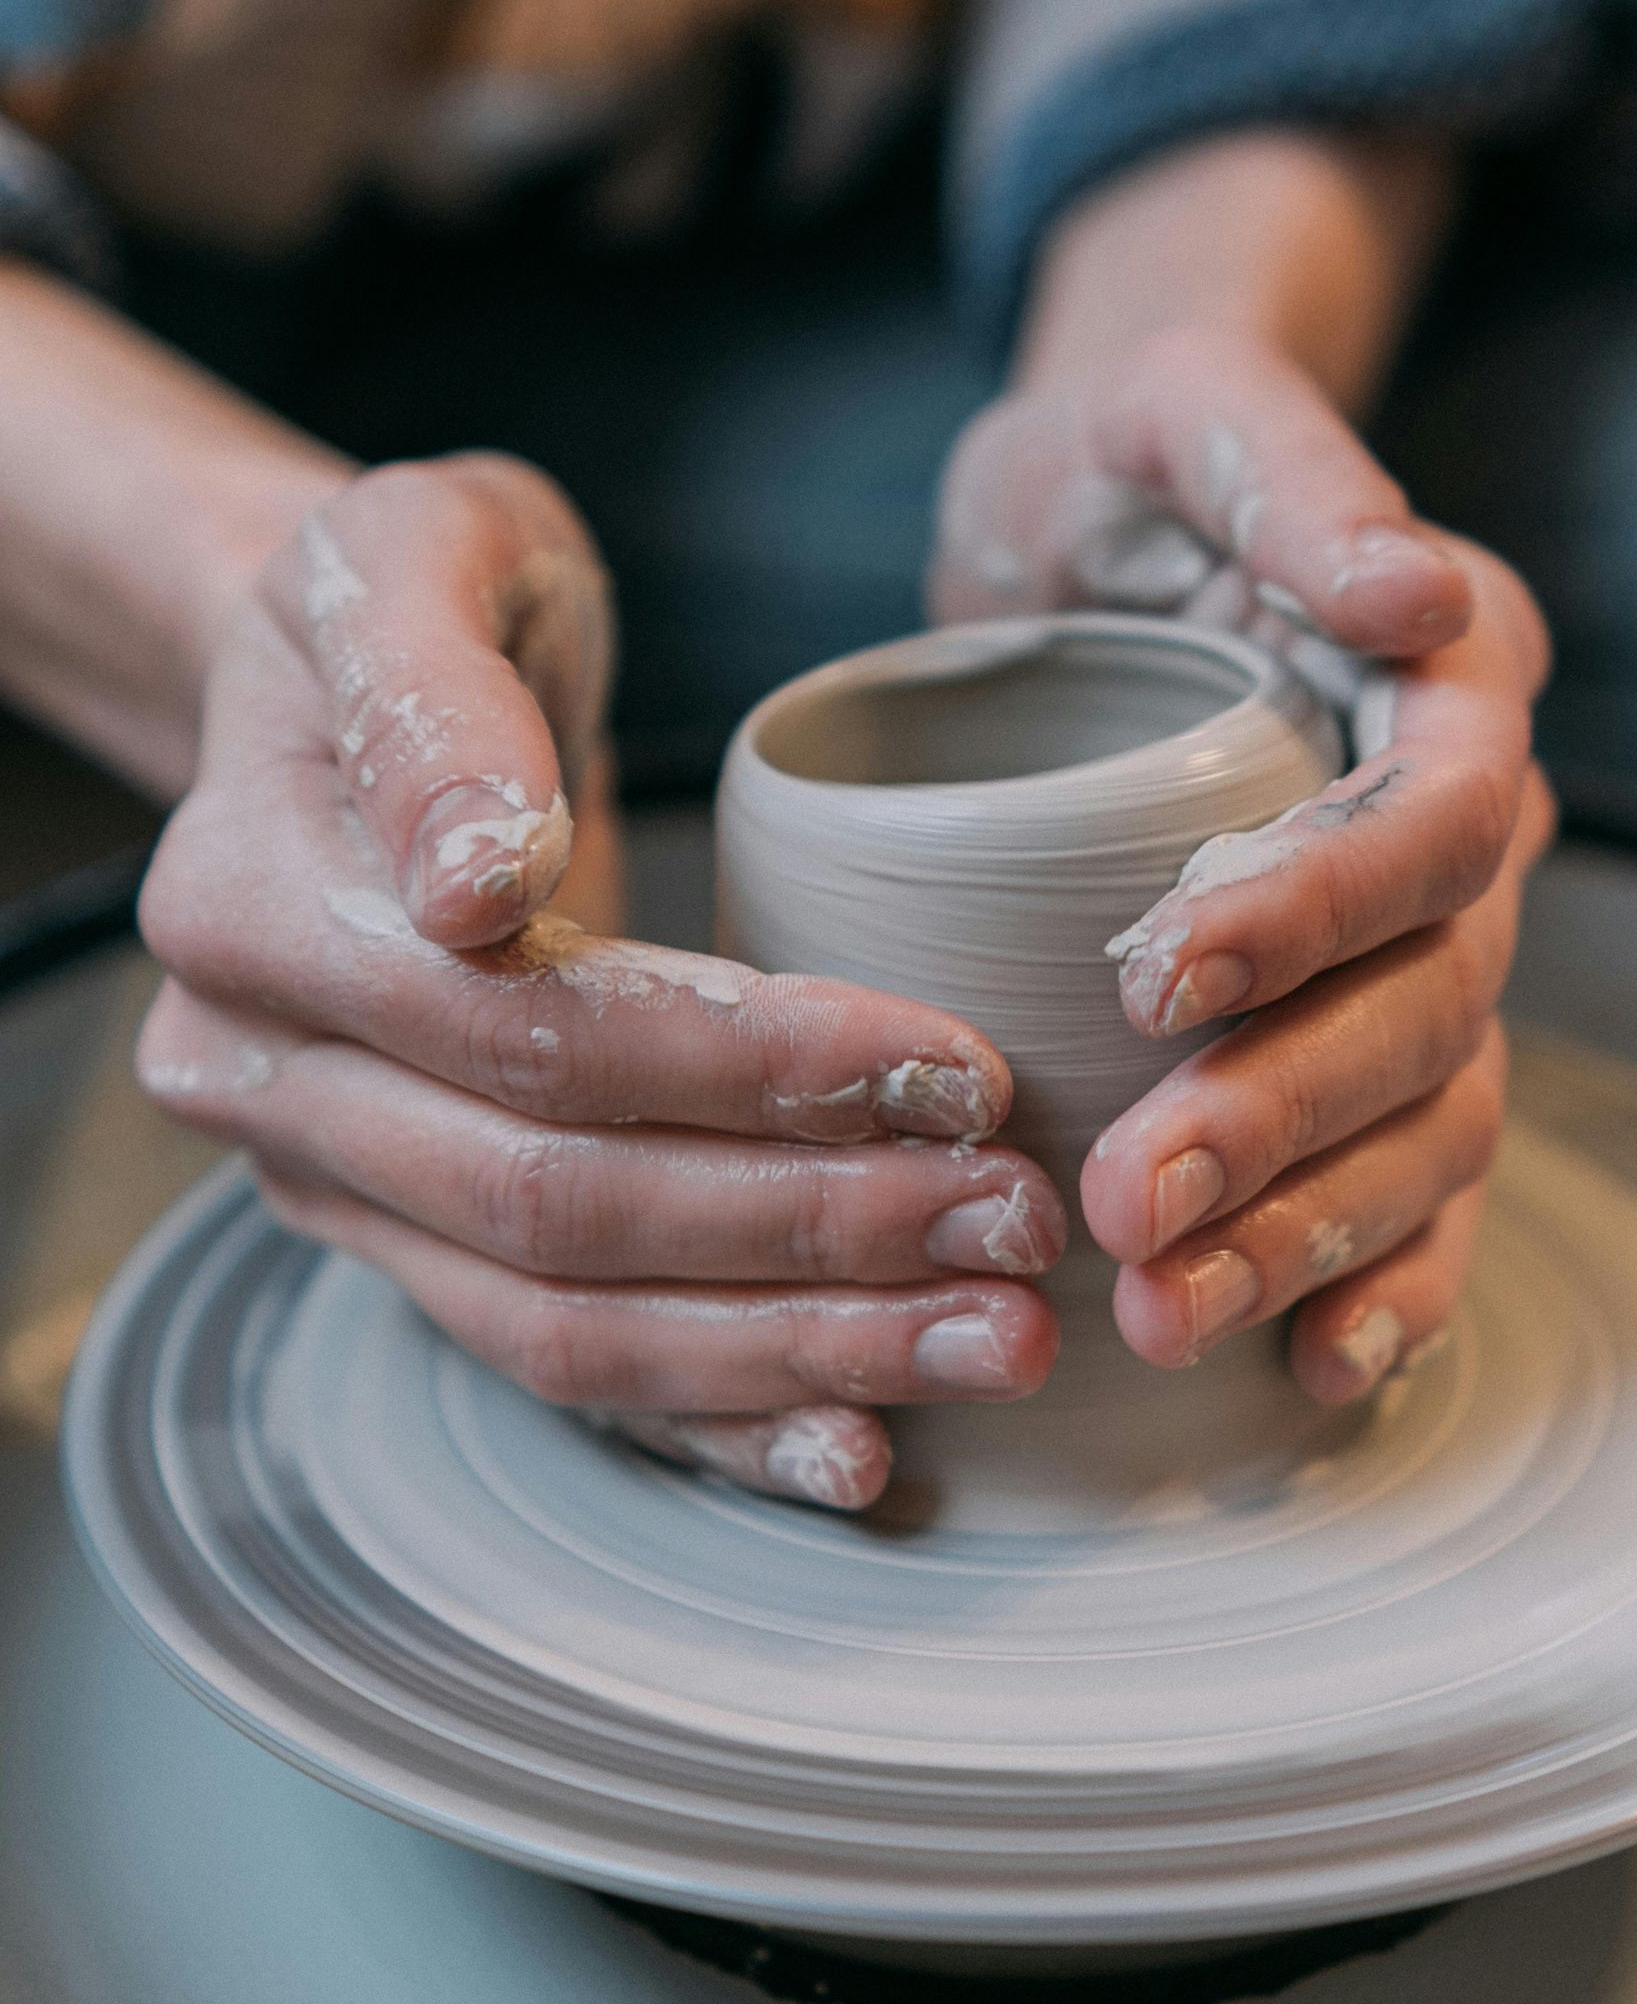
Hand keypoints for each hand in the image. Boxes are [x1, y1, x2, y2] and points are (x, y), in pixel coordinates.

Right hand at [138, 455, 1062, 1510]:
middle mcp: (263, 1076)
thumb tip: (474, 882)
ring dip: (795, 1347)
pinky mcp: (407, 1240)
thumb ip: (435, 701)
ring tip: (996, 1336)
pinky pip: (560, 1365)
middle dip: (810, 1229)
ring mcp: (327, 1181)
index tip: (959, 1065)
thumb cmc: (414, 595)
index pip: (532, 1033)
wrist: (347, 683)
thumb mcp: (419, 556)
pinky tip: (859, 1447)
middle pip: (559, 1208)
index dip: (755, 1068)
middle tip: (1018, 1220)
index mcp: (251, 906)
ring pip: (566, 1323)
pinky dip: (715, 1422)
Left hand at [932, 136, 1551, 1402]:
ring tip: (1165, 1312)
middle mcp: (1466, 825)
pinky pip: (1414, 1173)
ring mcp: (1422, 941)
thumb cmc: (1130, 456)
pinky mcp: (1349, 1021)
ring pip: (1424, 1113)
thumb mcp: (1182, 412)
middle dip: (1284, 1117)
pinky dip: (1380, 1275)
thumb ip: (1289, 477)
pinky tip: (1307, 1364)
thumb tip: (1411, 597)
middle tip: (1126, 1205)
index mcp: (1453, 681)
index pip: (1427, 822)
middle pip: (1429, 1002)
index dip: (1317, 911)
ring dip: (1311, 1228)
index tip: (1153, 972)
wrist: (1093, 515)